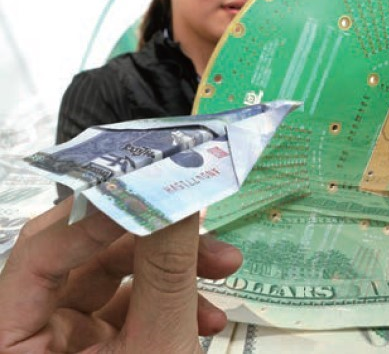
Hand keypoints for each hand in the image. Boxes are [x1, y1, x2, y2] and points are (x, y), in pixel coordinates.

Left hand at [0, 199, 241, 352]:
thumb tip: (177, 196)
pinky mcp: (96, 351)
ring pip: (115, 281)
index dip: (95, 218)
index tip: (156, 190)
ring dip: (173, 273)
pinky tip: (212, 320)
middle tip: (200, 224)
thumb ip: (167, 273)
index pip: (37, 256)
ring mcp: (62, 345)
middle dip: (150, 243)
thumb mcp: (157, 351)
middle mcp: (25, 336)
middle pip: (80, 260)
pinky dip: (172, 306)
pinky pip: (132, 309)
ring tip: (227, 273)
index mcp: (8, 342)